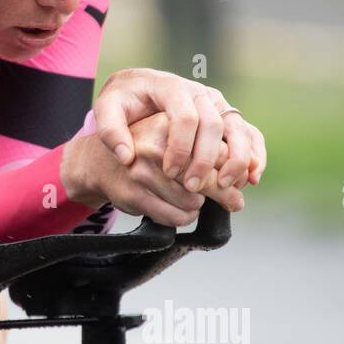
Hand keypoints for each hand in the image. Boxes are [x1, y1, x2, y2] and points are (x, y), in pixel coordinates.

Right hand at [62, 112, 243, 226]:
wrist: (98, 161)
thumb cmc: (144, 149)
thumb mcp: (172, 136)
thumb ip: (207, 149)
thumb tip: (246, 179)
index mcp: (170, 125)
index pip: (218, 152)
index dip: (232, 171)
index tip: (235, 180)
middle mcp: (156, 146)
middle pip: (207, 179)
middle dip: (224, 194)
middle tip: (233, 200)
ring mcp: (142, 172)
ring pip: (193, 203)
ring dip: (197, 206)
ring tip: (190, 199)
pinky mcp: (134, 195)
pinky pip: (175, 217)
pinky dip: (182, 217)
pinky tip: (176, 208)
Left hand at [90, 68, 266, 192]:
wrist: (139, 86)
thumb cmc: (123, 100)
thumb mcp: (107, 108)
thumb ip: (110, 130)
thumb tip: (126, 156)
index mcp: (172, 87)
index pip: (185, 116)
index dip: (180, 147)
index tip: (169, 173)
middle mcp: (200, 93)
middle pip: (214, 124)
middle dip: (206, 159)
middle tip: (192, 187)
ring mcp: (217, 104)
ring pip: (238, 128)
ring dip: (237, 159)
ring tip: (226, 186)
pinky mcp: (227, 116)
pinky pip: (250, 133)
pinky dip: (255, 154)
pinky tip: (251, 178)